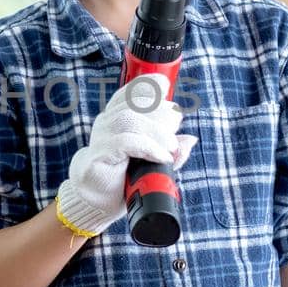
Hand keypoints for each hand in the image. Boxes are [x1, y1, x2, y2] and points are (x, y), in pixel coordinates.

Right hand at [55, 74, 195, 236]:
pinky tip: (161, 156)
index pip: (131, 91)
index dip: (149, 85)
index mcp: (118, 117)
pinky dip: (148, 147)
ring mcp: (101, 137)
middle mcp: (107, 122)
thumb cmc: (123, 178)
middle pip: (135, 104)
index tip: (167, 88)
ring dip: (157, 131)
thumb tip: (190, 140)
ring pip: (130, 120)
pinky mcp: (98, 155)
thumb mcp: (153, 162)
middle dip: (161, 112)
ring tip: (171, 147)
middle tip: (175, 127)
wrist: (97, 201)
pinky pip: (125, 142)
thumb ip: (169, 150)